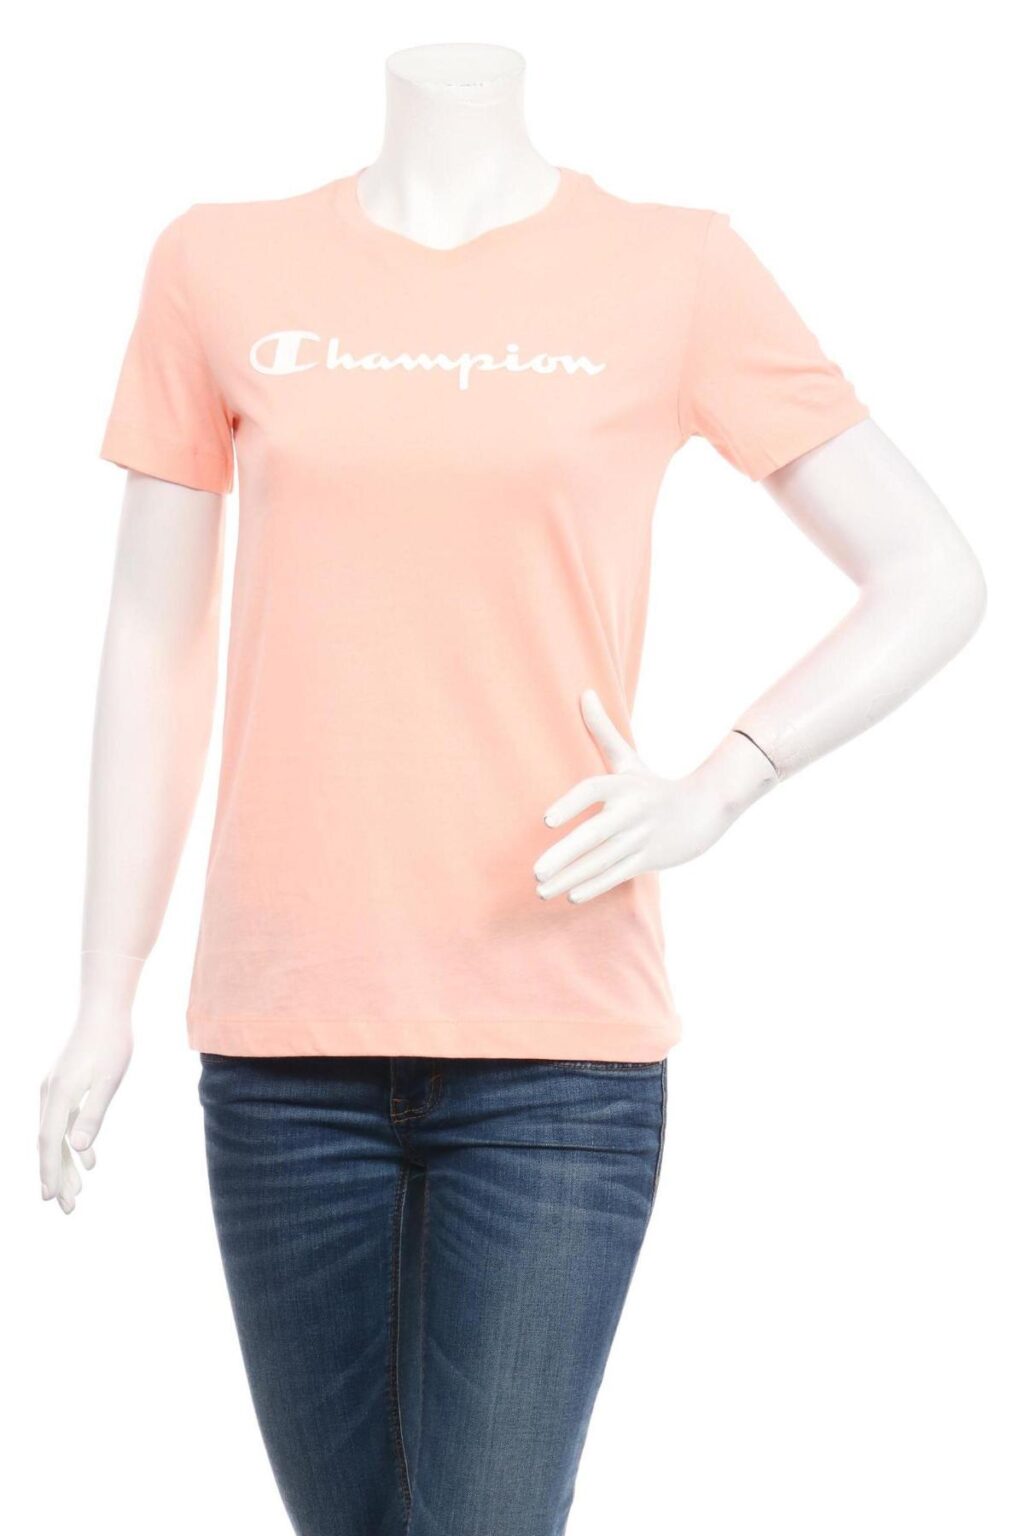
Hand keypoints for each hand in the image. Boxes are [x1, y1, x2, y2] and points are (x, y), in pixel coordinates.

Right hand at [38, 1003, 132, 1214]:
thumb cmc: (111, 1042)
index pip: (50, 1142)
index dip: (50, 1171)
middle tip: (65, 1208)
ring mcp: (54, 1089)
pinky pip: (64, 1121)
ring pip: (56, 1135)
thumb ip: (94, 1113)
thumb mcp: (109, 1079)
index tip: (50, 1198)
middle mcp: (50, 1094)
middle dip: (56, 1177)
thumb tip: (78, 1147)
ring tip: (76, 1193)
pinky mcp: (63, 1085)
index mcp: (59, 1094)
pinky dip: (74, 1143)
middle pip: (49, 1144)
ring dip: (65, 1164)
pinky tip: (89, 1160)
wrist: (104, 1008)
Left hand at [533, 689, 775, 903]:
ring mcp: (640, 839)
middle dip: (565, 855)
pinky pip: (617, 875)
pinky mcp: (647, 859)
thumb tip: (585, 692)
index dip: (571, 805)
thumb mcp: (630, 759)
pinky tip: (570, 896)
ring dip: (571, 878)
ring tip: (541, 889)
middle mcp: (631, 812)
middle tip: (535, 870)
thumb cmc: (653, 785)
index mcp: (624, 785)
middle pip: (595, 835)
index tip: (546, 820)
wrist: (704, 811)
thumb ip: (603, 731)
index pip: (593, 791)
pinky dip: (594, 887)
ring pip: (602, 862)